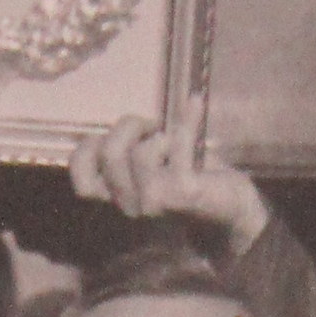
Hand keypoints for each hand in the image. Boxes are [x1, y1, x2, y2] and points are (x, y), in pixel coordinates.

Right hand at [68, 97, 268, 255]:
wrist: (233, 212)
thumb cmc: (189, 183)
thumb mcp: (150, 170)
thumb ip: (129, 153)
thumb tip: (124, 121)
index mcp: (118, 200)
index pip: (83, 183)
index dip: (88, 150)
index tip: (111, 136)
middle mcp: (131, 206)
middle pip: (109, 155)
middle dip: (127, 127)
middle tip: (149, 126)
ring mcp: (156, 202)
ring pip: (139, 154)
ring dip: (155, 132)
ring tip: (169, 135)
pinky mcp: (183, 192)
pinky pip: (177, 143)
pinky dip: (187, 118)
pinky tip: (194, 103)